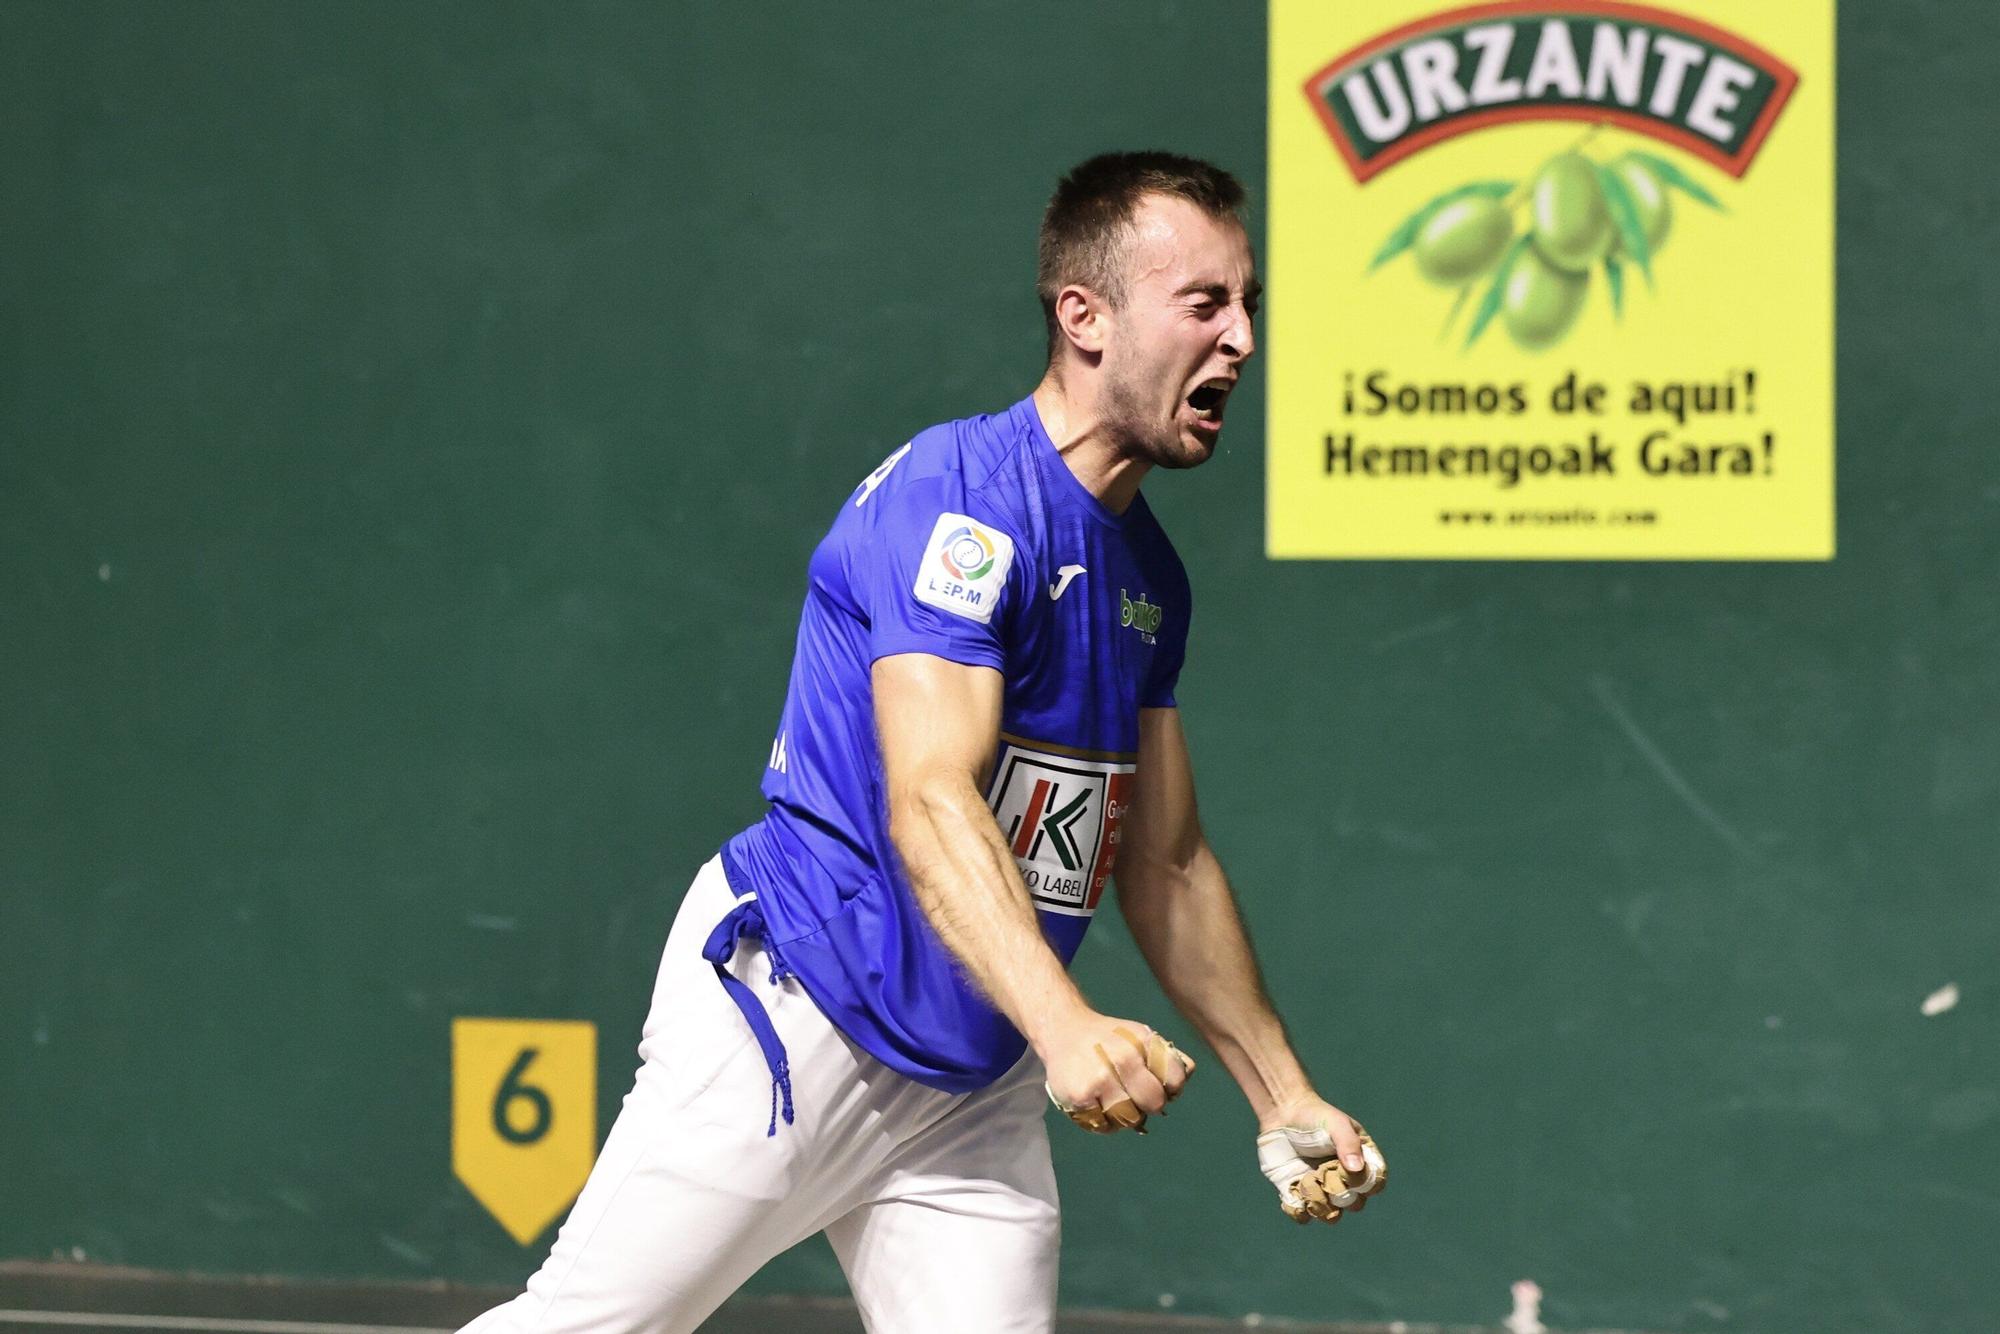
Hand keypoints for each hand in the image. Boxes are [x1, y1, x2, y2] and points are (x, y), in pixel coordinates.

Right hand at [1039, 1010, 1194, 1133]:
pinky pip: (1104, 1126)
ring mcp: (1100, 1078)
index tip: (1158, 1086)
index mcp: (1143, 1041)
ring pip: (1130, 1119)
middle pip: (1154, 1104)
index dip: (1171, 1089)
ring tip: (1114, 1100)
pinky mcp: (1080, 1096)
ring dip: (1126, 1116)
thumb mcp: (1140, 1035)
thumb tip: (1188, 1074)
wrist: (1063, 1029)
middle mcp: (1123, 1058)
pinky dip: (1104, 1122)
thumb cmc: (1109, 1038)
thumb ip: (1167, 1056)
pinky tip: (1098, 1105)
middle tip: (1134, 1096)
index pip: (1176, 1080)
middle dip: (1148, 1105)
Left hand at [1255, 1096, 1386, 1222]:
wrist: (1282, 1113)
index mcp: (1362, 1161)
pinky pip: (1303, 1215)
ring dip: (1318, 1202)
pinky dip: (1298, 1209)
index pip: (1374, 1185)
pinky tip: (1292, 1189)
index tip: (1344, 1169)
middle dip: (1338, 1193)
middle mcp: (1345, 1180)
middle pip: (1354, 1204)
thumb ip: (1348, 1144)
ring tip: (1305, 1179)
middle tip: (1322, 1173)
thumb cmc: (1315, 1115)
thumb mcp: (1335, 1123)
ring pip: (1330, 1215)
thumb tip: (1356, 1170)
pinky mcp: (1300, 1195)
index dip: (1363, 1184)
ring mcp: (1323, 1190)